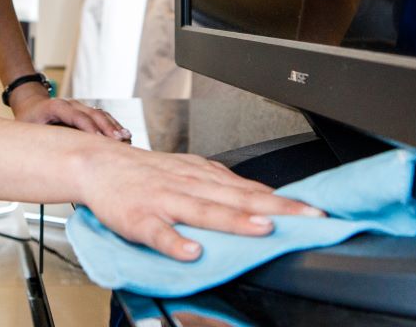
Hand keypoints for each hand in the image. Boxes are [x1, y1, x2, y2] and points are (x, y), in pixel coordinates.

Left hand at [10, 89, 130, 140]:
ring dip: (113, 126)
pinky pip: (102, 117)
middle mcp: (70, 103)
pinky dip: (113, 126)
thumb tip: (52, 160)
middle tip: (119, 141)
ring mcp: (79, 106)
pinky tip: (123, 135)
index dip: (89, 128)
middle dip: (107, 128)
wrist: (32, 105)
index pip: (76, 116)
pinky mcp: (86, 112)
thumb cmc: (30, 120)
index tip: (100, 140)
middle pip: (93, 114)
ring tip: (125, 138)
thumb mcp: (30, 130)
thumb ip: (42, 141)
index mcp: (55, 106)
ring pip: (100, 114)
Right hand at [80, 144, 322, 260]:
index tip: (316, 211)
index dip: (286, 200)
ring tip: (262, 229)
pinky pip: (158, 233)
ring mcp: (165, 201)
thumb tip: (267, 198)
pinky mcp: (139, 219)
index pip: (253, 189)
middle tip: (307, 217)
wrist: (99, 163)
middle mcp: (191, 185)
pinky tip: (191, 252)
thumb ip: (226, 187)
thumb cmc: (148, 173)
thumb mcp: (191, 171)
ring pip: (205, 211)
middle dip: (276, 208)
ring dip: (235, 220)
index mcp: (205, 176)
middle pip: (239, 198)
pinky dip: (174, 242)